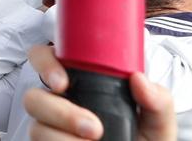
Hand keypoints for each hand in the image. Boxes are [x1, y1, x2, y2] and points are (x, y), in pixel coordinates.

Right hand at [21, 44, 175, 140]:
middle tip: (92, 127)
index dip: (44, 63)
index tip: (61, 82)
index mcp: (81, 85)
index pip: (45, 58)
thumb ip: (158, 100)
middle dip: (59, 112)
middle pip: (33, 96)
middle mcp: (60, 105)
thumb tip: (139, 78)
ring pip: (35, 127)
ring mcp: (51, 130)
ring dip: (61, 137)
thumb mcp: (158, 124)